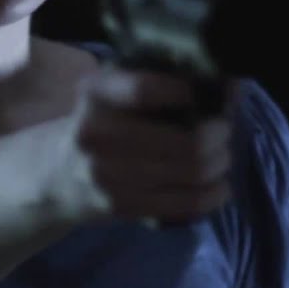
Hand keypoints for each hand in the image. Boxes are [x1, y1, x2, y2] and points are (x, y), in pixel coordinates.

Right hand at [50, 65, 234, 226]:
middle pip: (185, 141)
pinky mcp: (122, 206)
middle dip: (219, 135)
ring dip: (219, 163)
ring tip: (222, 156)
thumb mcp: (114, 91)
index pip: (144, 91)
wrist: (57, 175)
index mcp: (96, 94)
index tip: (204, 93)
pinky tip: (219, 186)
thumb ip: (161, 80)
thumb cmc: (102, 122)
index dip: (183, 92)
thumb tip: (231, 85)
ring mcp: (109, 175)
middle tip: (224, 130)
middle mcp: (98, 134)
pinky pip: (185, 204)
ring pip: (192, 172)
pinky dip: (213, 195)